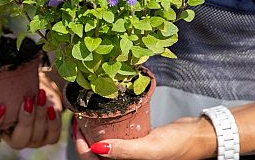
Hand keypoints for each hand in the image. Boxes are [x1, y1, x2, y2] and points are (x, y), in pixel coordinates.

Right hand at [0, 70, 63, 148]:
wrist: (36, 86)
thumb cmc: (12, 88)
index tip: (0, 108)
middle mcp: (13, 138)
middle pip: (18, 141)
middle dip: (24, 122)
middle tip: (27, 101)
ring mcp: (32, 140)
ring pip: (36, 137)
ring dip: (39, 117)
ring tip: (40, 95)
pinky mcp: (48, 137)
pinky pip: (52, 136)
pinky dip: (53, 123)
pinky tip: (51, 108)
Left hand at [74, 116, 215, 159]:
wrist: (199, 135)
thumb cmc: (179, 144)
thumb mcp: (151, 148)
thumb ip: (125, 151)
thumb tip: (97, 149)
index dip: (82, 149)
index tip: (77, 130)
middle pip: (97, 158)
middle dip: (85, 143)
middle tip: (78, 122)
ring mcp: (132, 157)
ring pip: (105, 150)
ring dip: (94, 138)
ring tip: (86, 120)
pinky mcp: (136, 147)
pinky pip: (115, 144)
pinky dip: (106, 135)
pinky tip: (102, 122)